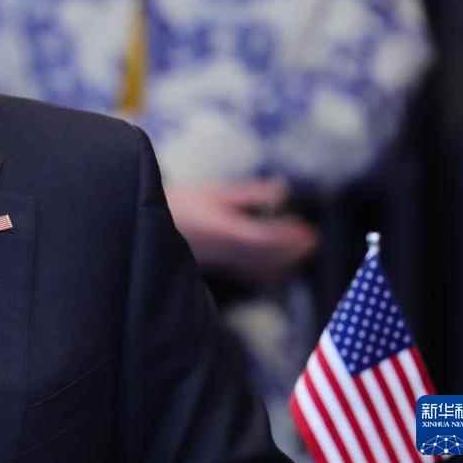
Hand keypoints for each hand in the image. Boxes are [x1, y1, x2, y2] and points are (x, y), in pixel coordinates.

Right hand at [164, 179, 318, 282]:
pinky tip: (279, 267)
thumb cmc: (182, 203)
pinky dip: (268, 269)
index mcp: (224, 229)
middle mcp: (225, 249)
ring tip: (303, 249)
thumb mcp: (216, 191)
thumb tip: (282, 191)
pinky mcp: (218, 265)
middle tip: (313, 239)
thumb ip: (250, 193)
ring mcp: (222, 260)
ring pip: (260, 264)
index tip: (308, 231)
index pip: (265, 237)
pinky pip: (248, 271)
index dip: (288, 236)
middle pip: (268, 254)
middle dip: (292, 248)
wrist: (149, 224)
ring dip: (284, 258)